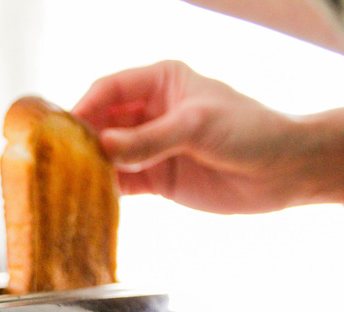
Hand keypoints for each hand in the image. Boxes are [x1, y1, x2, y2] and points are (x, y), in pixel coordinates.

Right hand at [72, 60, 343, 213]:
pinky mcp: (155, 178)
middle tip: (58, 157)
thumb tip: (102, 148)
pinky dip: (106, 189)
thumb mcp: (197, 126)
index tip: (63, 127)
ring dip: (91, 166)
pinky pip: (121, 181)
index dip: (85, 106)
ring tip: (68, 179)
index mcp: (160, 83)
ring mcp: (150, 146)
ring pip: (108, 154)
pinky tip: (89, 196)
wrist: (284, 172)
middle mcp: (149, 112)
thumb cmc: (250, 131)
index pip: (110, 89)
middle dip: (82, 138)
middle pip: (103, 122)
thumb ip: (149, 139)